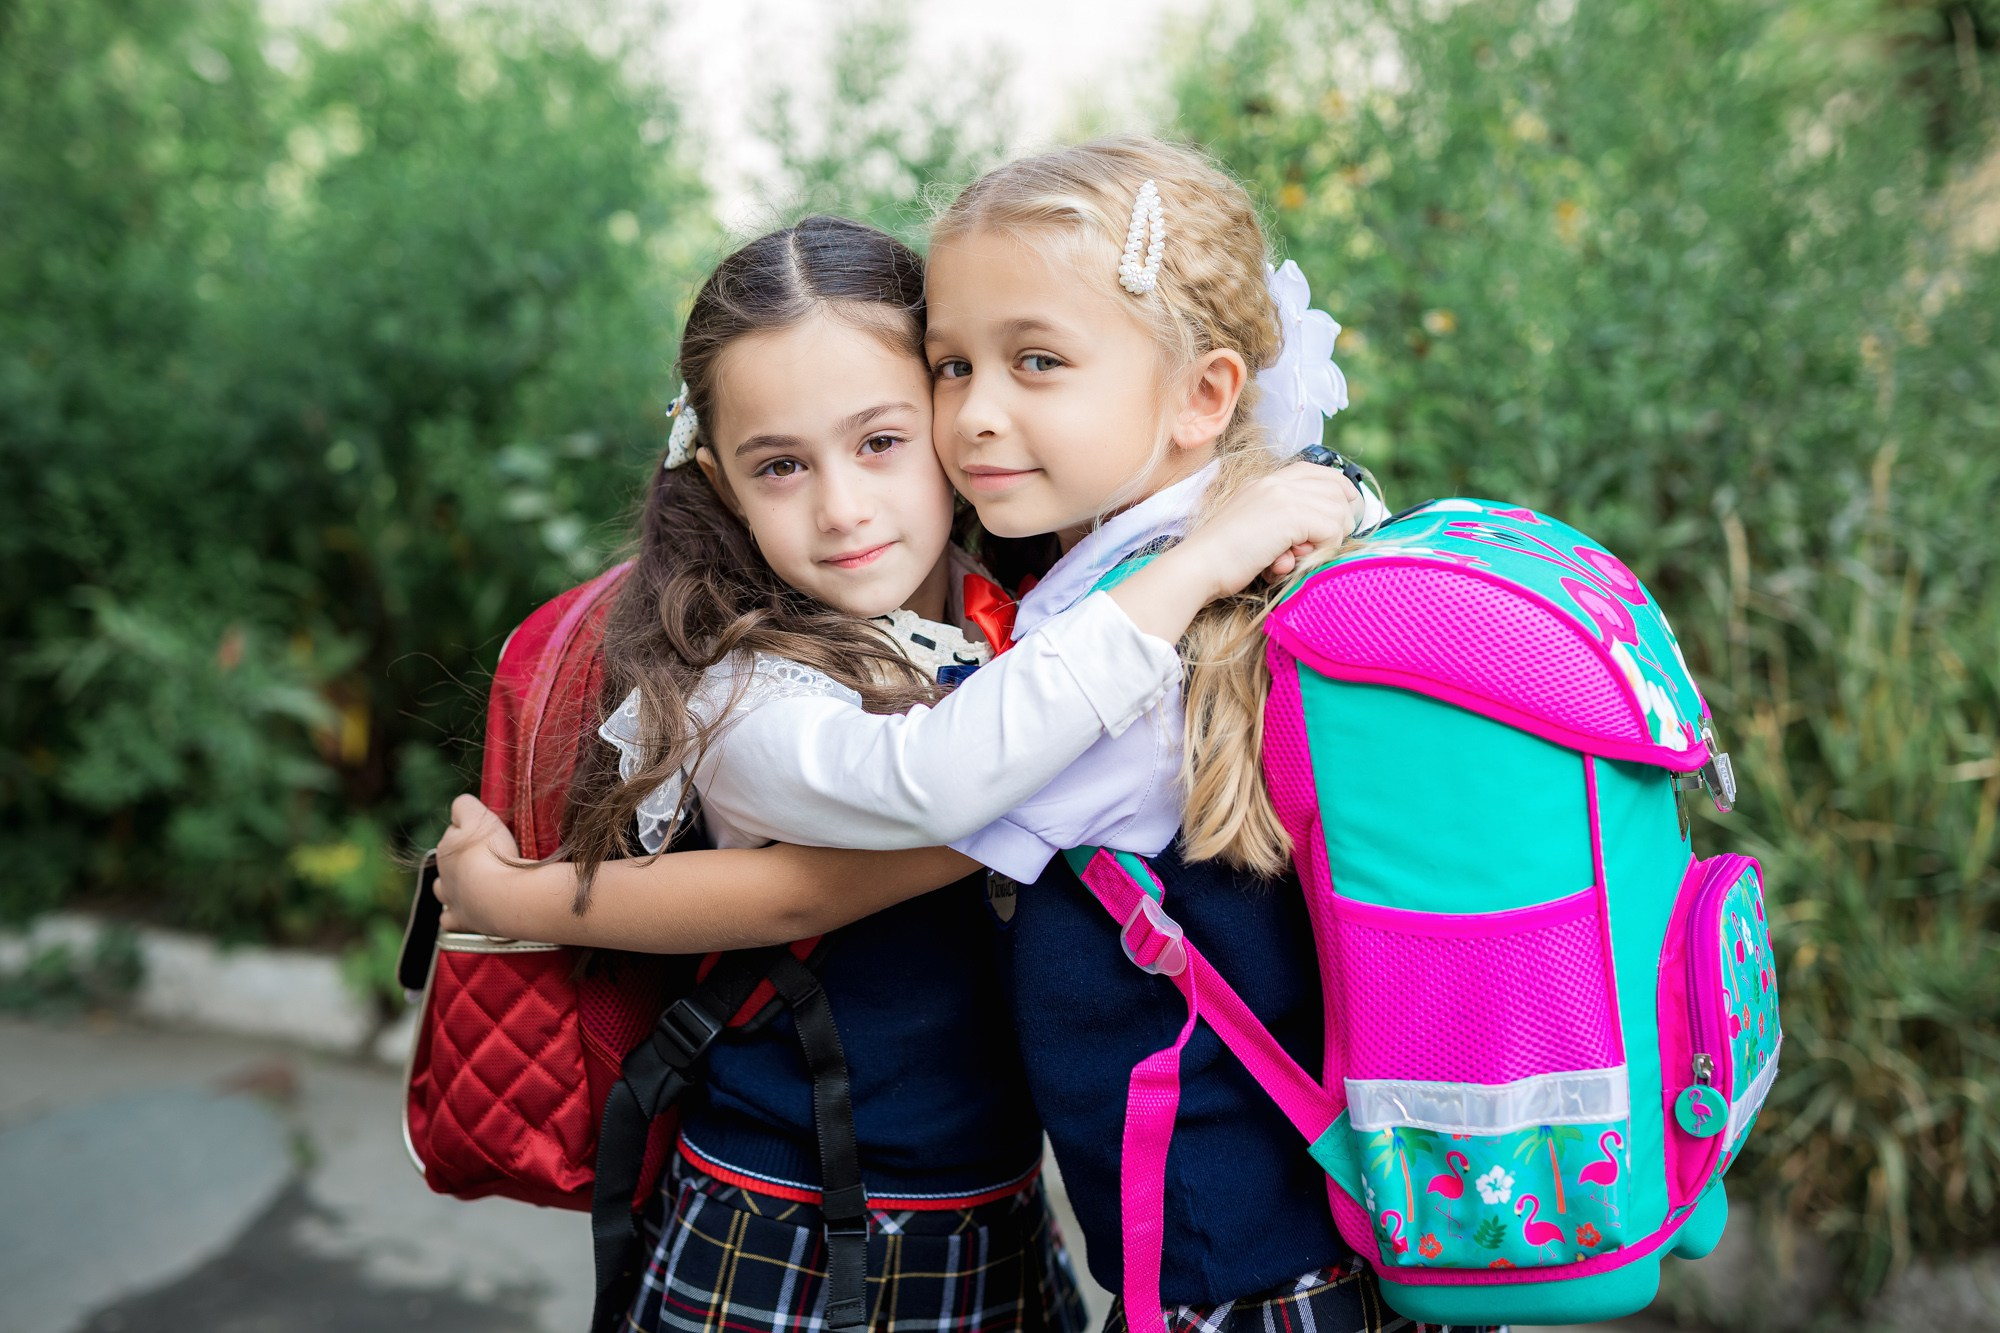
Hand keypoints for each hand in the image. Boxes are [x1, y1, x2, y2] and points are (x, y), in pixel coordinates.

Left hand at [434, 794, 521, 935]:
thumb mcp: (479, 816)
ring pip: (443, 891)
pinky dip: (456, 915)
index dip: (470, 830)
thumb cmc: (492, 854)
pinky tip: (469, 911)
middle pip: (448, 862)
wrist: (503, 897)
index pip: (454, 832)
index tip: (487, 833)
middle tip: (488, 857)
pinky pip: (450, 919)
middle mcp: (444, 874)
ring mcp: (451, 900)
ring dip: (454, 887)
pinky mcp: (462, 921)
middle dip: (462, 859)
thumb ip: (464, 806)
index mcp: (446, 849)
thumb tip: (459, 807)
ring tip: (474, 884)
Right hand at [1178, 460, 1363, 597]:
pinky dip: (1324, 549)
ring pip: (1339, 510)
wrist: (1200, 565)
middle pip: (1337, 489)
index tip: (1345, 513)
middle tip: (1320, 545)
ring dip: (1329, 539)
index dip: (1340, 490)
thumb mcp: (1255, 528)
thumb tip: (1320, 533)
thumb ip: (1282, 521)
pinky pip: (1332, 529)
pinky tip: (1295, 560)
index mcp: (1266, 481)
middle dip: (1340, 520)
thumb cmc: (1223, 558)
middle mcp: (1277, 482)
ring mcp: (1284, 495)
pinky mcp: (1290, 515)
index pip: (1319, 471)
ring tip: (1299, 555)